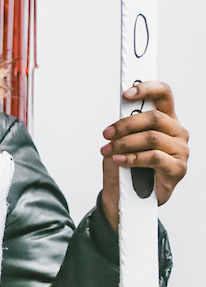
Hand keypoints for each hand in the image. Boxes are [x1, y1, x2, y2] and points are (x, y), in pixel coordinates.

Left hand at [100, 81, 189, 230]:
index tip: (126, 94)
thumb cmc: (127, 166)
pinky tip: (119, 160)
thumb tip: (118, 116)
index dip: (146, 89)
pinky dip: (132, 158)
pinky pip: (154, 157)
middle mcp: (177, 132)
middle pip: (154, 117)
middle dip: (125, 124)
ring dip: (124, 143)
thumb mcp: (122, 142)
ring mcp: (180, 151)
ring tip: (108, 150)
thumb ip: (125, 127)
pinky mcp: (178, 169)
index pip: (164, 94)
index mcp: (166, 120)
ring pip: (151, 138)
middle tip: (107, 134)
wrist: (127, 197)